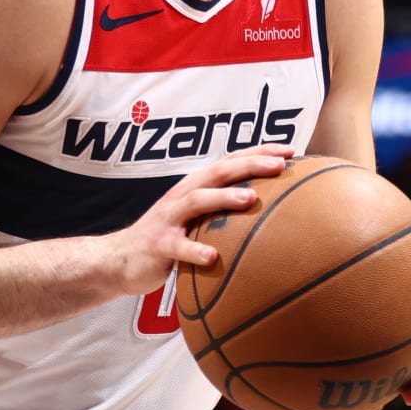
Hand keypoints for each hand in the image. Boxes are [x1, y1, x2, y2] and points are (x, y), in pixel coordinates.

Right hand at [105, 144, 294, 296]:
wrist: (119, 259)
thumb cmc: (168, 237)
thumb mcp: (197, 220)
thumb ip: (223, 212)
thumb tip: (269, 212)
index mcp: (196, 187)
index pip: (230, 161)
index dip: (259, 153)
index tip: (290, 150)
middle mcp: (183, 196)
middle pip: (218, 172)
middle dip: (250, 165)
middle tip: (279, 165)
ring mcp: (169, 218)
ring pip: (198, 201)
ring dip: (224, 197)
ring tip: (251, 199)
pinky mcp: (158, 244)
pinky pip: (178, 247)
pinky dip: (194, 251)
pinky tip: (212, 258)